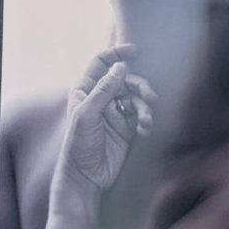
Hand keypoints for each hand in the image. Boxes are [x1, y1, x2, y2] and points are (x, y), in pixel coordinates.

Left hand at [52, 44, 155, 198]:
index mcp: (86, 89)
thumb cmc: (79, 144)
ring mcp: (114, 114)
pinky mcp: (126, 129)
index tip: (135, 51)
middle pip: (125, 81)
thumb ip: (104, 90)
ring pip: (135, 99)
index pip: (101, 63)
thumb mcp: (88, 114)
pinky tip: (144, 130)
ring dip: (144, 107)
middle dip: (139, 86)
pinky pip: (140, 116)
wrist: (86, 177)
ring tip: (145, 121)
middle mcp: (101, 98)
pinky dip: (145, 120)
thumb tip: (120, 67)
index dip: (117, 54)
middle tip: (150, 96)